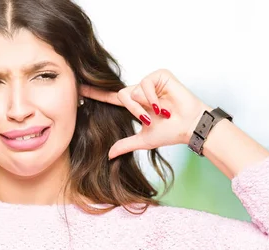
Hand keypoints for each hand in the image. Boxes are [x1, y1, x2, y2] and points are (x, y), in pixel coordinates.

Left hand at [80, 69, 209, 158]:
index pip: (112, 98)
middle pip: (122, 95)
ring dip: (144, 105)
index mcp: (135, 104)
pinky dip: (152, 97)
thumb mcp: (144, 140)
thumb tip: (108, 155)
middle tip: (148, 119)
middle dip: (133, 110)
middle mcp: (140, 91)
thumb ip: (125, 144)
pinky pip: (145, 84)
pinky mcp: (159, 75)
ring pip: (132, 90)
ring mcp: (150, 82)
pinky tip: (164, 105)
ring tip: (160, 112)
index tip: (80, 89)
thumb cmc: (170, 132)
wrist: (189, 126)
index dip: (96, 94)